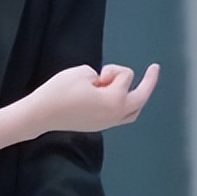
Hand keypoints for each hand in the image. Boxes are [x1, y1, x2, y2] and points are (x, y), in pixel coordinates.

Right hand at [27, 64, 159, 135]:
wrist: (41, 114)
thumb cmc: (60, 92)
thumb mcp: (83, 72)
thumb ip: (100, 75)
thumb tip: (102, 86)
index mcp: (115, 101)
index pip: (125, 76)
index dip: (112, 70)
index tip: (98, 75)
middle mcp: (116, 114)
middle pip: (141, 98)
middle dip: (149, 82)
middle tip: (154, 69)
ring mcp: (108, 123)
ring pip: (133, 112)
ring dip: (137, 98)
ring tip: (139, 87)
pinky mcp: (99, 126)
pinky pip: (120, 117)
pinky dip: (124, 106)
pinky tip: (119, 98)